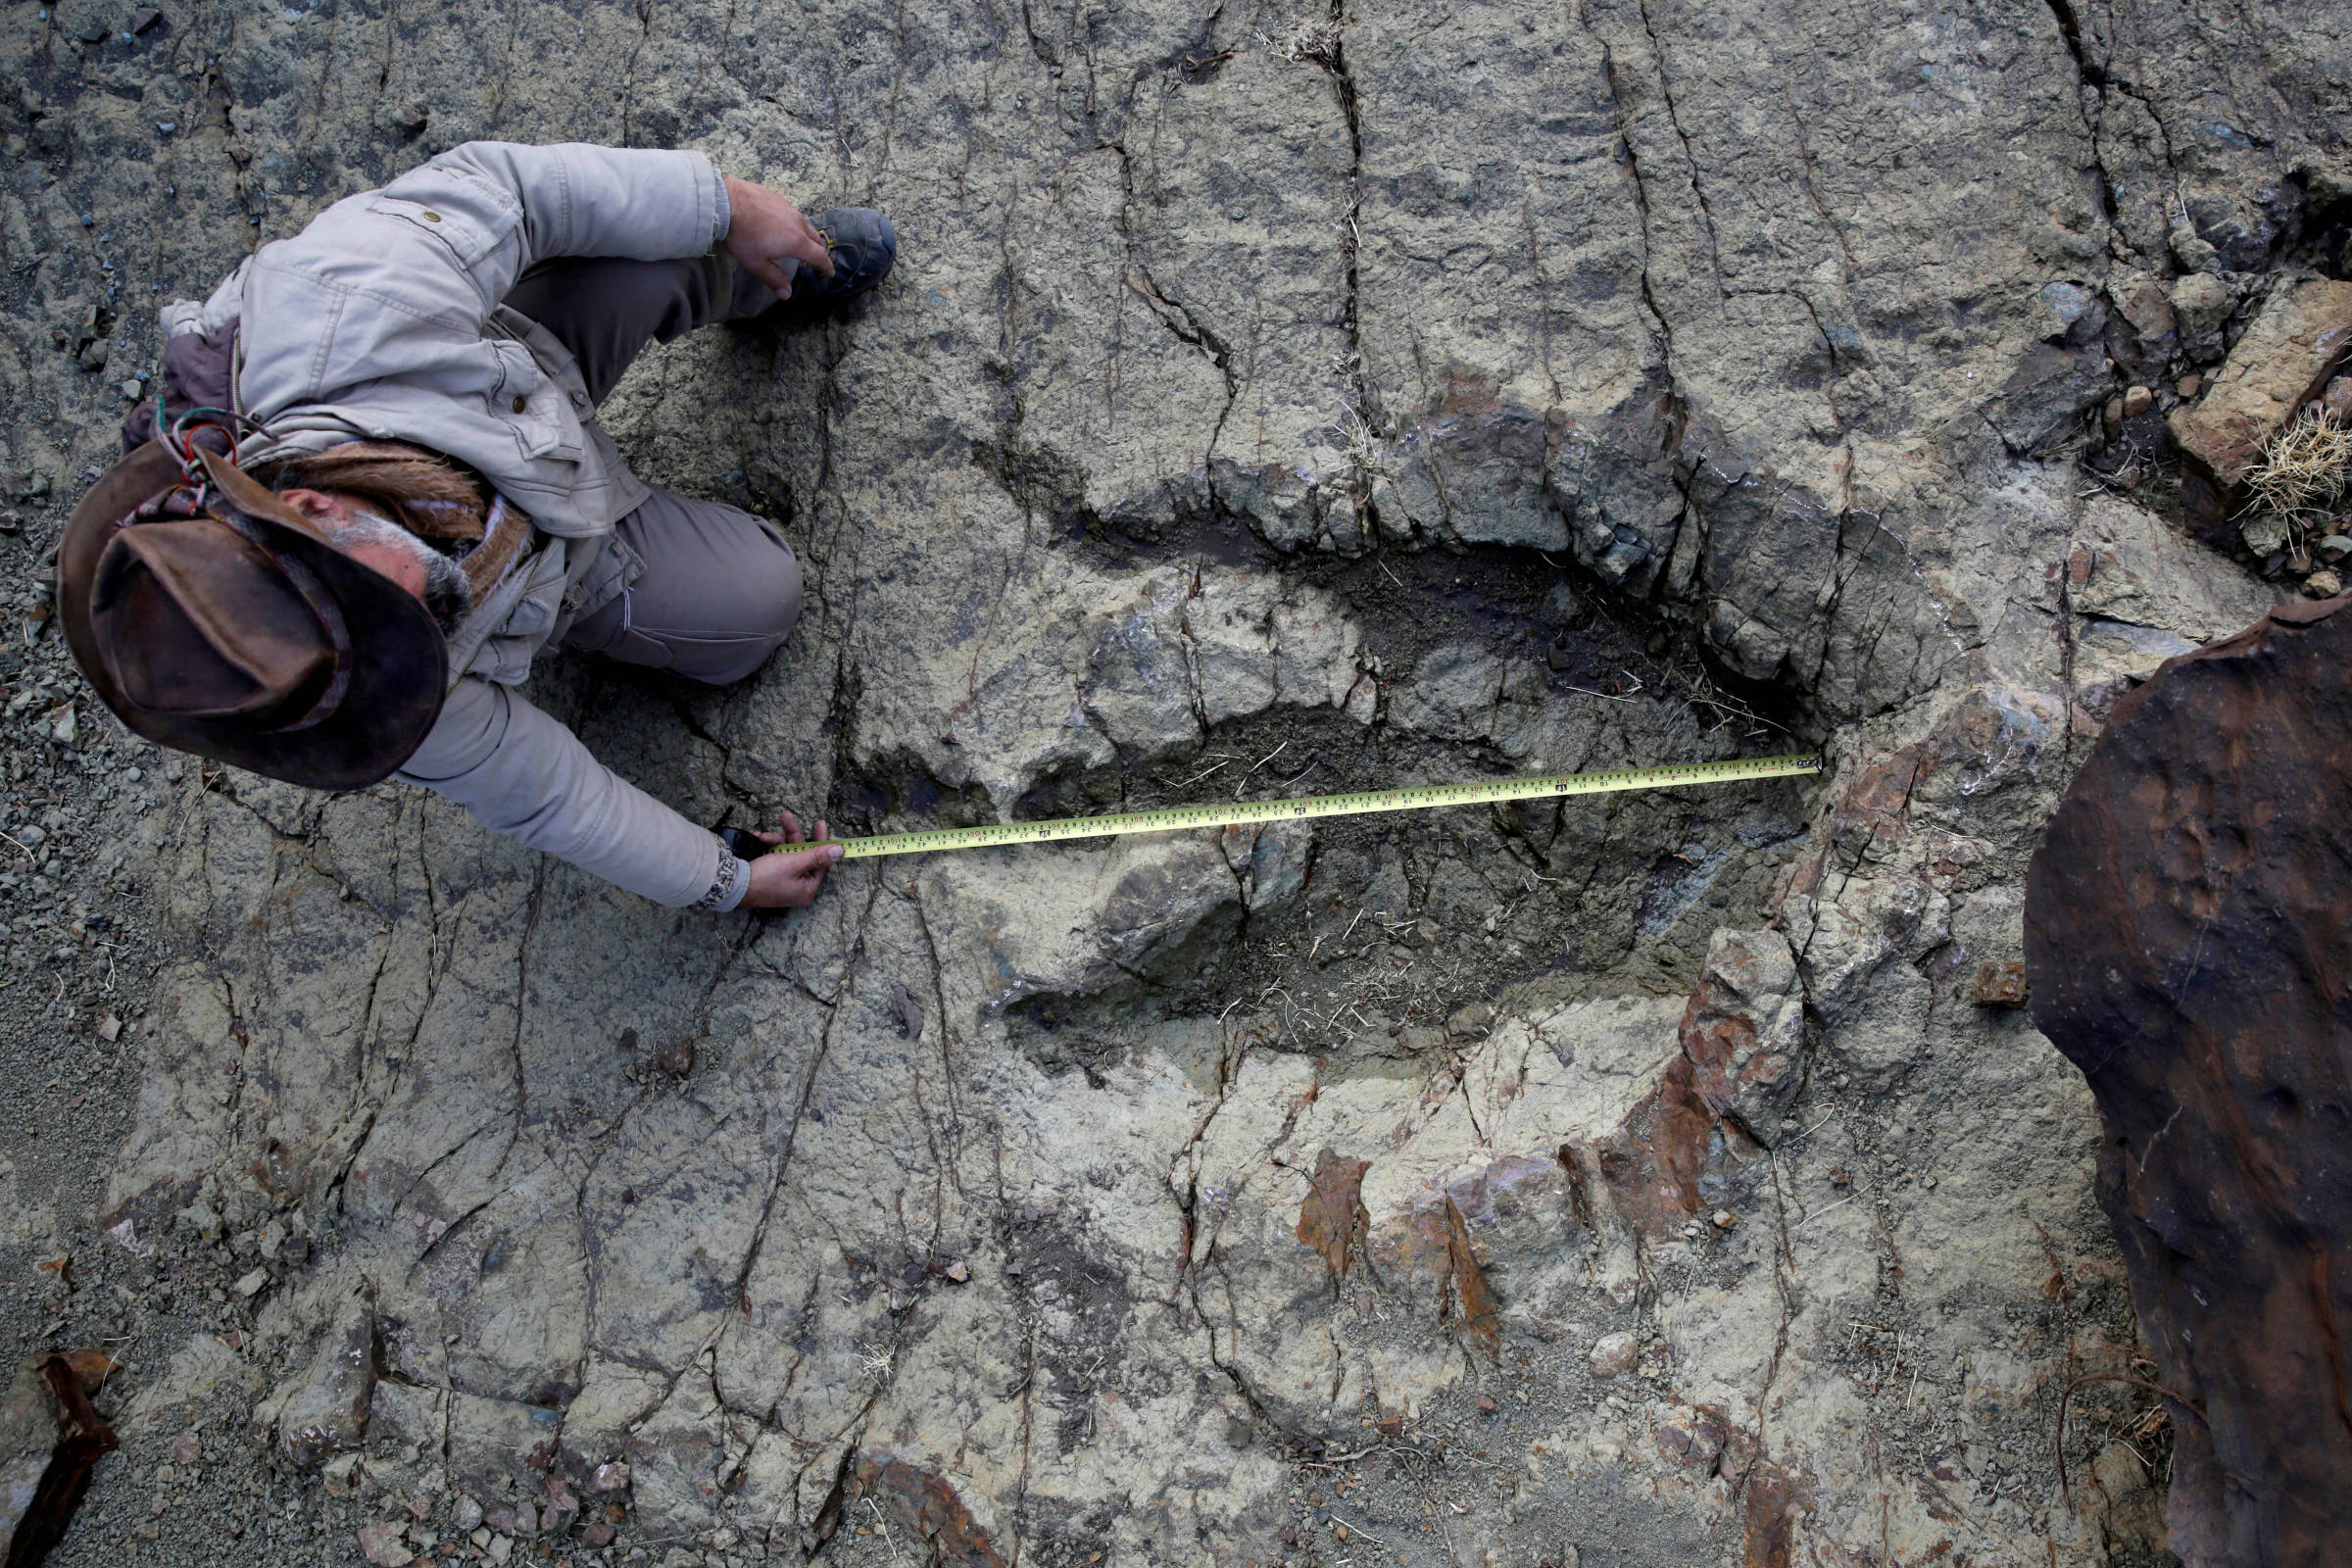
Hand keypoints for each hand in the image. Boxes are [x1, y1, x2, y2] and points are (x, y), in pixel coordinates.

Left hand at [722, 175, 834, 298]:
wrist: (726, 201)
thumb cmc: (742, 235)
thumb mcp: (756, 263)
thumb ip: (774, 278)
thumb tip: (787, 294)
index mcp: (796, 242)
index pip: (819, 256)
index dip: (826, 266)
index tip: (829, 272)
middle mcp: (798, 223)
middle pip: (815, 238)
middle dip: (817, 250)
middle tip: (814, 259)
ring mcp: (788, 207)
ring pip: (804, 223)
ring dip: (804, 234)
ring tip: (796, 241)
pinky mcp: (777, 197)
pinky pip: (790, 212)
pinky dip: (791, 222)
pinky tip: (778, 223)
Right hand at [739, 810, 842, 908]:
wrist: (734, 885)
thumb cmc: (766, 877)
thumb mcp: (795, 862)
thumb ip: (818, 855)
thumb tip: (841, 851)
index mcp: (807, 888)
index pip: (821, 862)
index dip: (821, 842)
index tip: (820, 824)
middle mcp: (797, 885)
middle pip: (802, 854)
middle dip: (792, 834)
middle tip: (787, 816)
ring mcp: (783, 880)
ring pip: (787, 851)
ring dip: (775, 840)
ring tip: (764, 836)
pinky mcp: (770, 874)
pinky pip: (775, 856)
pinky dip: (767, 846)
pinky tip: (757, 839)